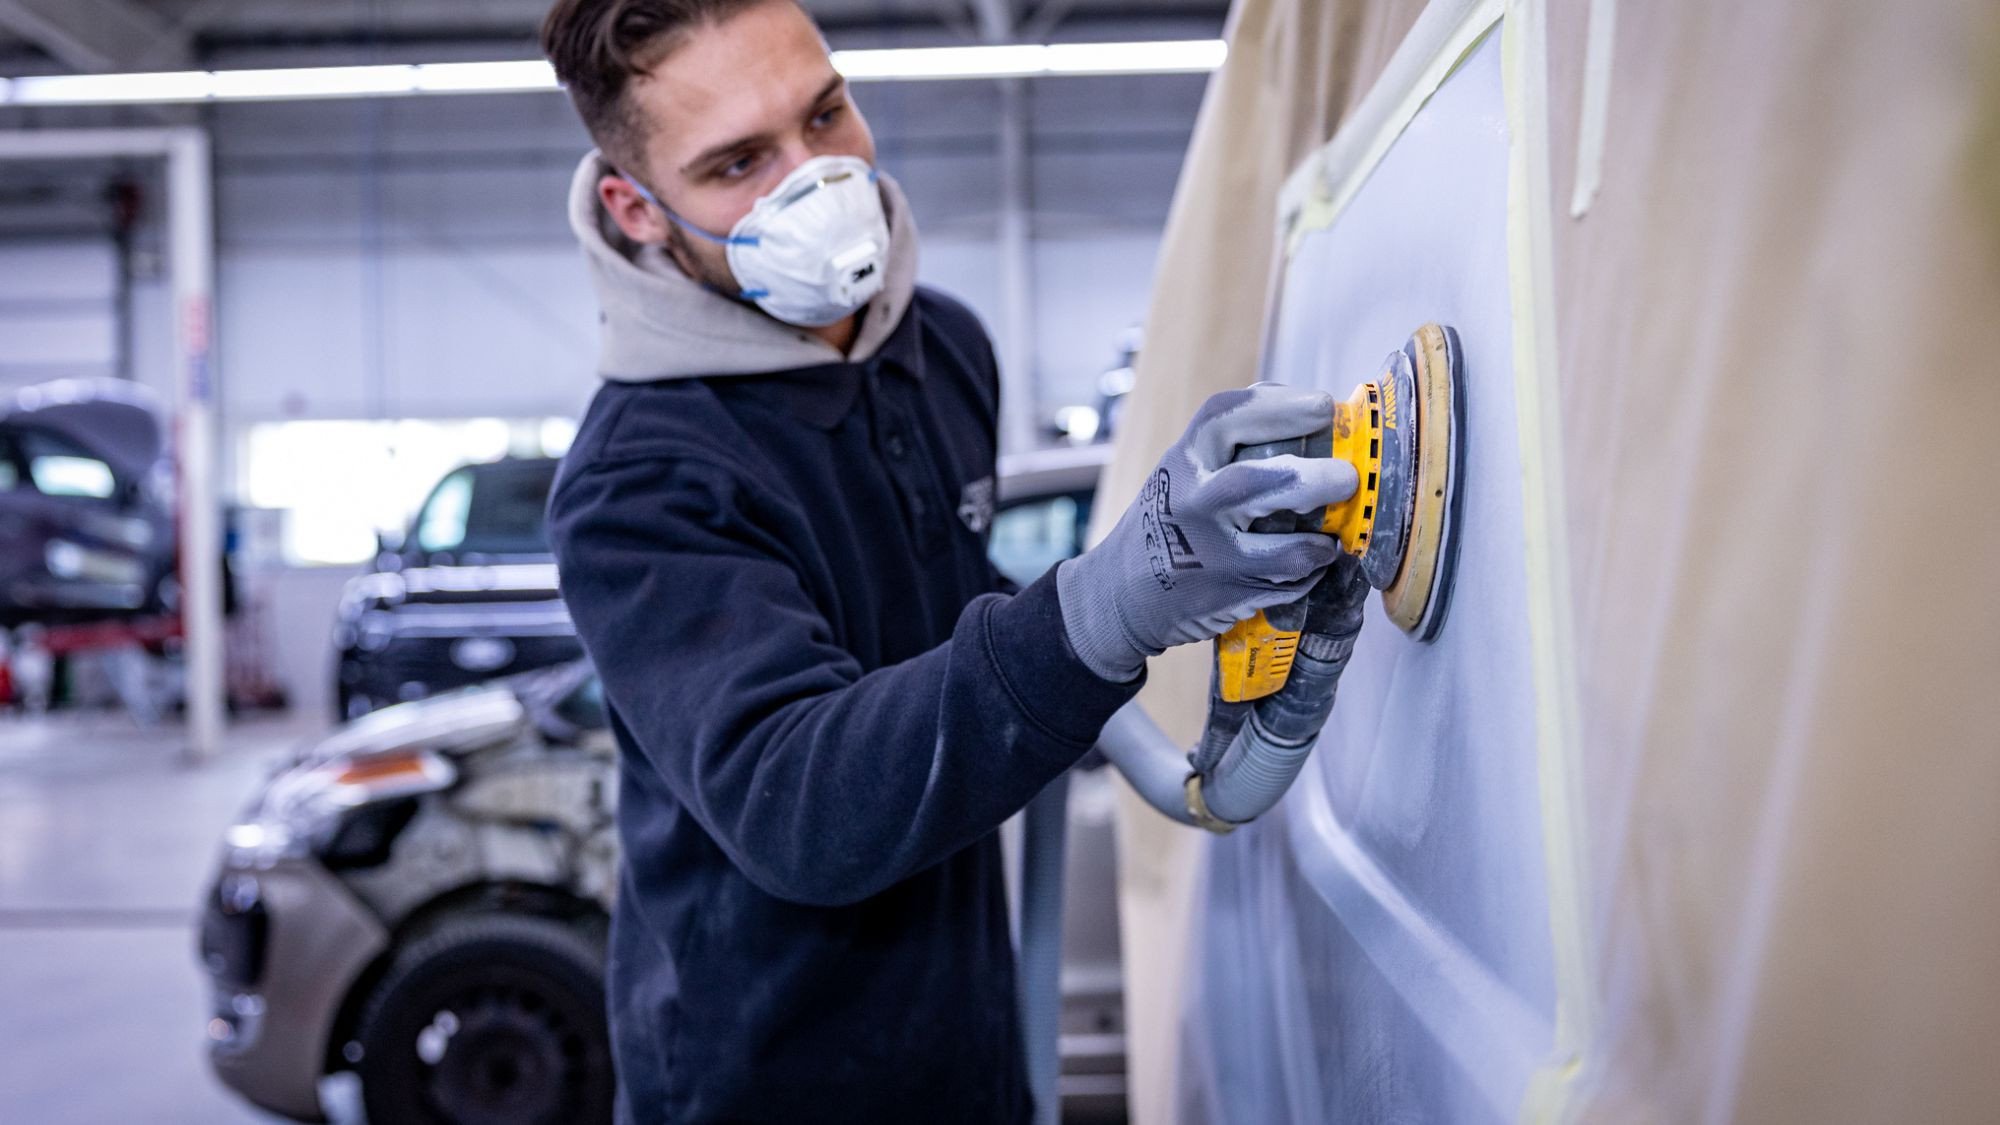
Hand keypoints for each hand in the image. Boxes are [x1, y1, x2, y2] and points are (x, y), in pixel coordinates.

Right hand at [1057, 384, 1357, 680]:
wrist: (1120, 592)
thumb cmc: (1167, 518)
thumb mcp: (1184, 470)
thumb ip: (1233, 443)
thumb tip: (1311, 408)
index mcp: (1183, 461)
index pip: (1225, 417)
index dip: (1279, 407)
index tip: (1322, 406)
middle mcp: (1191, 503)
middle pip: (1252, 482)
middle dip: (1309, 477)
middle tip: (1348, 476)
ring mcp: (1207, 554)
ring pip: (1276, 549)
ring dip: (1316, 543)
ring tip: (1335, 537)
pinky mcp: (1226, 595)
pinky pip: (1283, 583)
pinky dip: (1309, 573)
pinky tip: (1316, 563)